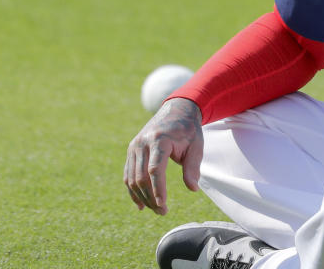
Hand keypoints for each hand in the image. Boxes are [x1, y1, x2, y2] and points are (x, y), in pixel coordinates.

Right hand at [124, 97, 202, 214]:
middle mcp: (142, 143)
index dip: (158, 189)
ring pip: (132, 178)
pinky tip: (141, 204)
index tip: (163, 204)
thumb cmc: (188, 131)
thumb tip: (193, 188)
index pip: (155, 169)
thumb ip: (193, 167)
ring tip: (156, 210)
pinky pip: (128, 174)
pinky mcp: (131, 151)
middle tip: (162, 212)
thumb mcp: (196, 146)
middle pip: (142, 176)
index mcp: (159, 139)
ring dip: (142, 197)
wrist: (176, 111)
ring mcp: (134, 147)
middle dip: (151, 197)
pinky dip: (133, 190)